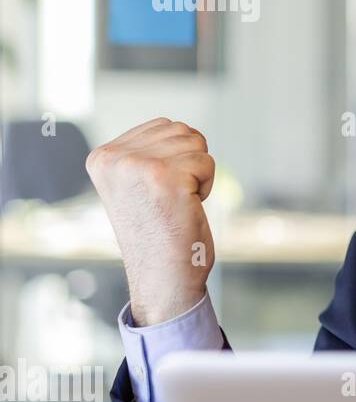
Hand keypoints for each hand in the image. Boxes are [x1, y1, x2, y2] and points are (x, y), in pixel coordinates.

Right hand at [86, 117, 216, 325]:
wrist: (162, 276)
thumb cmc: (157, 231)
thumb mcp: (134, 183)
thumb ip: (145, 152)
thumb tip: (176, 128)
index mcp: (102, 157)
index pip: (163, 126)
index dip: (175, 158)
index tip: (156, 191)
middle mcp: (114, 159)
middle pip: (182, 131)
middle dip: (189, 164)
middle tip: (170, 199)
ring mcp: (138, 167)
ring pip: (196, 144)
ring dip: (198, 175)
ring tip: (177, 203)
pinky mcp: (166, 179)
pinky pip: (207, 163)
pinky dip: (207, 186)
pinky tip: (187, 207)